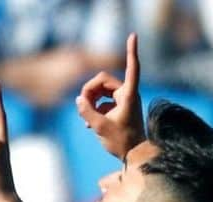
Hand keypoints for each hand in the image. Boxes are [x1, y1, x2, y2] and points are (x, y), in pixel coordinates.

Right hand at [75, 32, 143, 161]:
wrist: (133, 155)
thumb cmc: (122, 142)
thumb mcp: (101, 128)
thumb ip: (87, 112)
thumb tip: (78, 99)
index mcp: (129, 95)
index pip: (132, 68)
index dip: (132, 51)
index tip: (133, 35)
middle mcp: (127, 94)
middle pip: (103, 80)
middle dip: (90, 91)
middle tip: (82, 107)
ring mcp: (122, 100)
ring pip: (100, 90)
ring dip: (90, 100)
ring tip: (85, 117)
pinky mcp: (118, 107)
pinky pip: (102, 101)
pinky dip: (93, 109)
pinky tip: (88, 122)